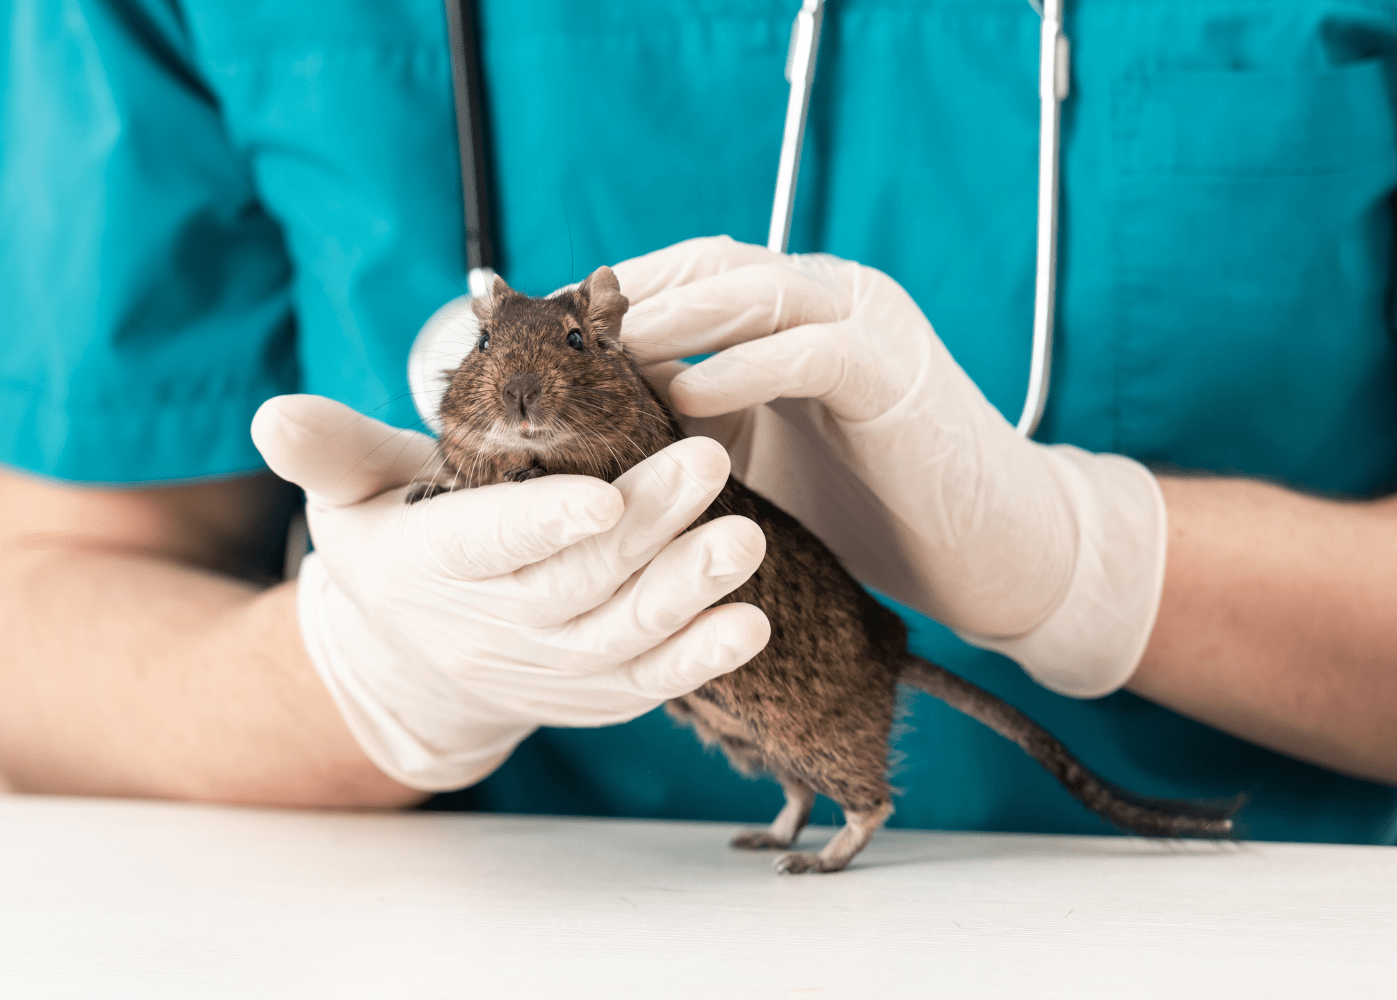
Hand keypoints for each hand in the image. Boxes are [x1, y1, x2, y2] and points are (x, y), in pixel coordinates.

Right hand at [251, 395, 770, 790]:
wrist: (420, 657)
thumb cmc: (398, 542)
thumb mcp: (349, 491)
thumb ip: (328, 449)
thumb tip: (270, 415)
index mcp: (430, 564)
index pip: (489, 543)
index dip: (542, 525)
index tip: (601, 497)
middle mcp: (491, 627)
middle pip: (574, 582)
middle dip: (646, 527)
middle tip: (706, 464)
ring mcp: (549, 667)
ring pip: (622, 636)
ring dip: (687, 591)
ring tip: (744, 537)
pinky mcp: (596, 692)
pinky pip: (650, 682)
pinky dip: (701, 658)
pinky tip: (750, 622)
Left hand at [613, 237, 1165, 697]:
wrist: (987, 551)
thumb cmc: (866, 507)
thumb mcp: (755, 456)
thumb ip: (689, 422)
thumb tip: (584, 422)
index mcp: (791, 313)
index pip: (689, 272)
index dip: (616, 295)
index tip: (545, 333)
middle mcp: (828, 301)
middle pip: (711, 263)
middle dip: (631, 292)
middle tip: (559, 331)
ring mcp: (866, 327)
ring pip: (756, 288)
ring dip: (676, 312)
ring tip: (607, 347)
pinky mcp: (894, 372)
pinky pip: (809, 350)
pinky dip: (741, 365)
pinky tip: (683, 392)